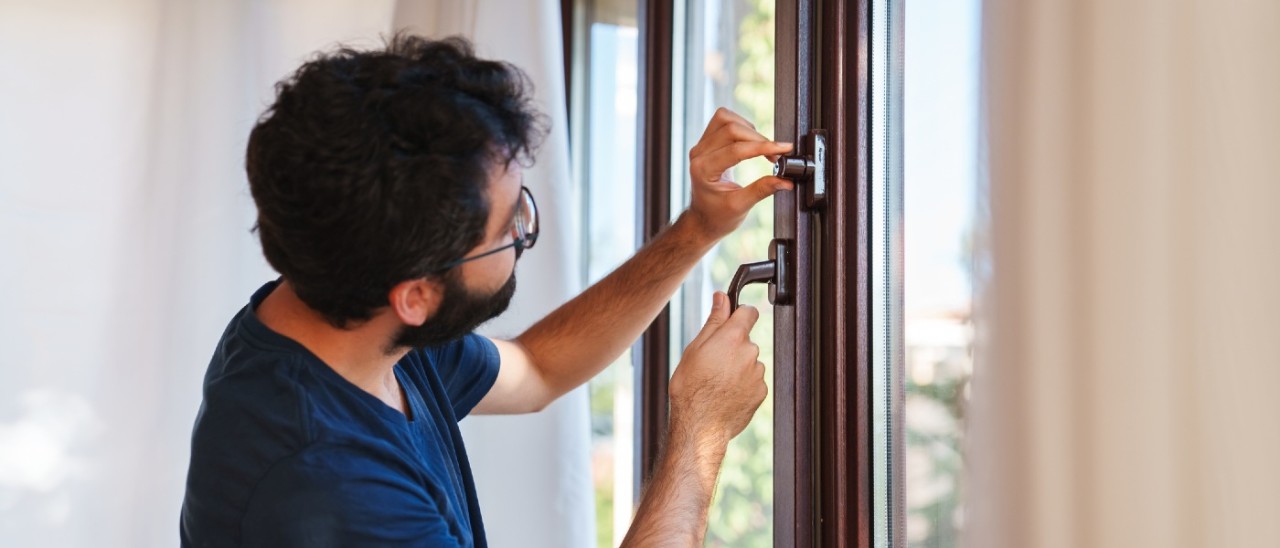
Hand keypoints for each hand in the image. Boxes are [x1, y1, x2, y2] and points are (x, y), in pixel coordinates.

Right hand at [668, 291, 767, 446]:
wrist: (700, 425)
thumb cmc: (691, 388)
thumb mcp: (694, 349)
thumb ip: (714, 321)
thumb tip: (722, 298)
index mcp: (732, 338)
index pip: (749, 312)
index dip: (739, 315)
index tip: (731, 322)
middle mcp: (750, 353)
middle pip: (745, 341)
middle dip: (732, 347)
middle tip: (711, 363)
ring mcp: (757, 374)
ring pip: (749, 362)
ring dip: (737, 367)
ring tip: (717, 383)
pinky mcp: (761, 392)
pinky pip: (753, 381)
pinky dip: (743, 385)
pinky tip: (725, 394)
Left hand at [686, 107, 794, 240]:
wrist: (703, 219)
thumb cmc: (716, 216)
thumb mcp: (740, 206)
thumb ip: (762, 190)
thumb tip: (786, 180)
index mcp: (703, 170)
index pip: (736, 149)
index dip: (763, 147)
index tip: (784, 149)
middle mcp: (699, 154)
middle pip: (731, 128)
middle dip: (759, 138)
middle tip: (776, 154)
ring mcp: (701, 146)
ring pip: (725, 118)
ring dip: (748, 129)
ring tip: (762, 147)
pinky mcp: (706, 142)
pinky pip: (722, 121)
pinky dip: (741, 127)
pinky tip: (751, 142)